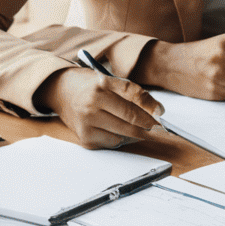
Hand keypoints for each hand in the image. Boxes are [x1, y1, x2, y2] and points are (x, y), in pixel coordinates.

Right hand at [36, 67, 163, 149]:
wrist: (63, 93)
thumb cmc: (93, 88)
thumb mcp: (112, 82)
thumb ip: (135, 94)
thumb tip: (158, 112)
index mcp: (102, 84)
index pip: (132, 95)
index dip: (150, 106)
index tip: (161, 113)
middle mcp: (92, 103)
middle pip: (130, 118)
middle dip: (148, 124)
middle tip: (158, 127)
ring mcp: (87, 122)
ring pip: (124, 134)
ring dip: (136, 134)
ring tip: (139, 129)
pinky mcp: (85, 138)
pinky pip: (113, 143)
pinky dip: (122, 139)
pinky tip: (120, 131)